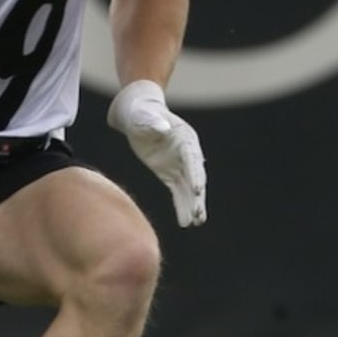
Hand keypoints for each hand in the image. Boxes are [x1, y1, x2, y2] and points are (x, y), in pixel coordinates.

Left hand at [107, 79, 206, 226]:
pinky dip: (181, 206)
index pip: (192, 159)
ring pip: (188, 189)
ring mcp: (179, 165)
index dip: (195, 174)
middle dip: (197, 196)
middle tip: (199, 215)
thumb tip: (162, 128)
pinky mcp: (169, 173)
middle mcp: (187, 154)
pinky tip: (185, 221)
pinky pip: (177, 192)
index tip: (197, 190)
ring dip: (192, 205)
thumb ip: (153, 123)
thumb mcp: (145, 117)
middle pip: (195, 177)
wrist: (137, 116)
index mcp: (185, 138)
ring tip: (196, 222)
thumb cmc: (142, 113)